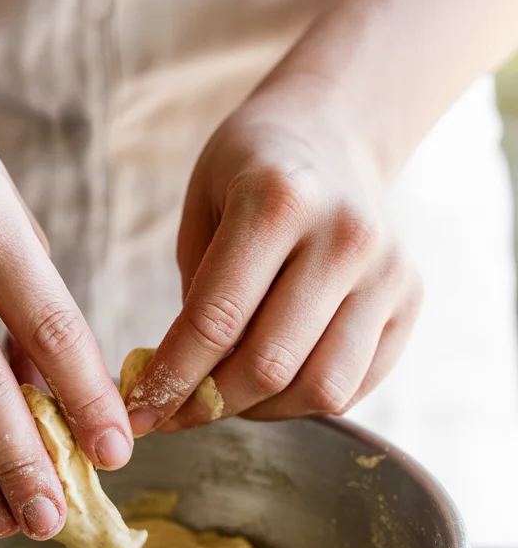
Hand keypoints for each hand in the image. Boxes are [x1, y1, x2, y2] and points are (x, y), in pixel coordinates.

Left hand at [124, 82, 422, 433]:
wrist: (332, 132)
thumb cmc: (250, 175)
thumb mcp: (201, 209)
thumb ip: (194, 298)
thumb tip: (178, 393)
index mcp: (279, 200)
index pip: (216, 321)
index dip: (170, 381)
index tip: (138, 415)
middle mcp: (345, 236)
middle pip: (269, 364)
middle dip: (209, 405)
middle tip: (175, 414)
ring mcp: (387, 272)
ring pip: (320, 389)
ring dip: (260, 411)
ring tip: (225, 396)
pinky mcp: (410, 302)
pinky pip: (352, 387)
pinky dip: (302, 402)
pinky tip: (272, 383)